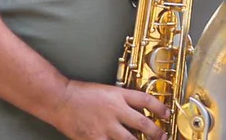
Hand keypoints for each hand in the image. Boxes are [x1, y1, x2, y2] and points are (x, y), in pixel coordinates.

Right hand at [45, 80, 169, 139]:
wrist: (60, 99)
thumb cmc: (79, 94)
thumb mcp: (104, 90)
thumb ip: (119, 100)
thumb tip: (134, 111)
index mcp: (117, 95)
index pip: (145, 100)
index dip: (160, 108)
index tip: (166, 114)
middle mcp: (115, 110)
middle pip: (144, 124)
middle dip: (157, 133)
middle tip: (163, 136)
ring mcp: (106, 126)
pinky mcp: (96, 138)